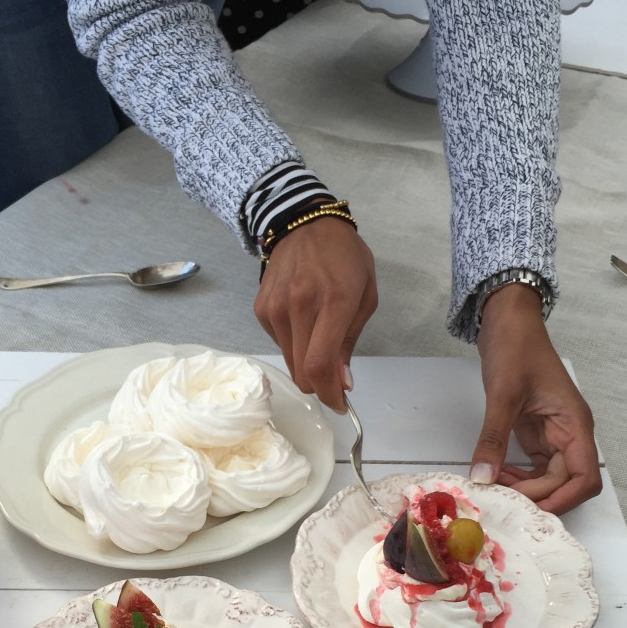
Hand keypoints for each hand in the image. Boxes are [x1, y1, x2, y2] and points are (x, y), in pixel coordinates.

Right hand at [253, 217, 376, 411]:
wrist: (304, 224)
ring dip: (307, 365)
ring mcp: (275, 308)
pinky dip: (294, 346)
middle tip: (334, 379)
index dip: (329, 394)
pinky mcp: (261, 310)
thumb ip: (350, 341)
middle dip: (320, 386)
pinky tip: (303, 323)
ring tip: (319, 341)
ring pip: (290, 362)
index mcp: (334, 300)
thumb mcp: (365, 295)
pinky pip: (280, 344)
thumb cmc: (344, 258)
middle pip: (302, 371)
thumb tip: (342, 382)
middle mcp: (299, 305)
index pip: (320, 363)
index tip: (339, 404)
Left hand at [471, 284, 601, 514]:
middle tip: (501, 498)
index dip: (563, 499)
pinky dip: (517, 475)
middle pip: (566, 482)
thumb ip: (493, 438)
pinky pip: (533, 465)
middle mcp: (569, 432)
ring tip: (494, 485)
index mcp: (575, 424)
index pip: (585, 477)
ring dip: (526, 488)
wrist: (508, 320)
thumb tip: (483, 477)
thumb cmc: (516, 347)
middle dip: (538, 496)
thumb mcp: (503, 394)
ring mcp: (553, 433)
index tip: (531, 509)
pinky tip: (494, 474)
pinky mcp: (535, 431)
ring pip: (549, 477)